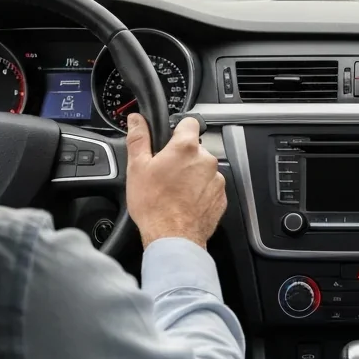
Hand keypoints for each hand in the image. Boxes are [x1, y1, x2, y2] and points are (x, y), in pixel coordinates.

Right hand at [125, 114, 226, 248]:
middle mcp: (206, 160)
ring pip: (202, 169)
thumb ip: (139, 138)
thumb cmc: (154, 205)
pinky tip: (184, 202)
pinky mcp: (221, 197)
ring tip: (173, 191)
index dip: (177, 129)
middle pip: (195, 149)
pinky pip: (209, 187)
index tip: (169, 141)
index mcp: (186, 147)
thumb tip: (137, 120)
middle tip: (165, 173)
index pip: (189, 122)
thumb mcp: (137, 168)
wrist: (172, 238)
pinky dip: (199, 192)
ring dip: (192, 175)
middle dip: (182, 157)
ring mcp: (216, 179)